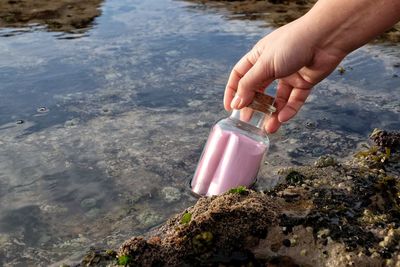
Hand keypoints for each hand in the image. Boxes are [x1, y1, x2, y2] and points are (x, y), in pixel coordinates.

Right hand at [223, 18, 344, 132]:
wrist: (326, 37)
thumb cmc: (293, 43)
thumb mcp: (264, 64)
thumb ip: (249, 85)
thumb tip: (236, 103)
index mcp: (258, 57)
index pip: (239, 76)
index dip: (233, 91)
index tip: (230, 107)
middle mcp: (271, 66)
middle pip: (257, 90)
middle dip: (253, 106)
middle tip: (248, 121)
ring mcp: (288, 75)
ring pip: (277, 98)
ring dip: (272, 113)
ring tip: (268, 128)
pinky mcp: (304, 82)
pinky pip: (294, 100)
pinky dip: (289, 109)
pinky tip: (283, 118)